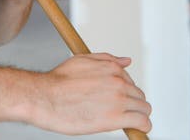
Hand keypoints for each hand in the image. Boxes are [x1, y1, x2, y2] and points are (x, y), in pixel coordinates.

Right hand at [32, 54, 151, 134]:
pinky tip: (138, 129)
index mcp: (111, 68)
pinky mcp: (116, 118)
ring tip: (131, 122)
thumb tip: (126, 60)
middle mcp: (118, 82)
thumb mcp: (82, 60)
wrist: (45, 98)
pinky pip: (142, 122)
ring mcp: (118, 100)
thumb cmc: (58, 81)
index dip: (124, 92)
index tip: (118, 100)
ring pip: (144, 109)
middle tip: (123, 113)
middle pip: (139, 95)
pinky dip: (143, 126)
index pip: (130, 81)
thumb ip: (108, 60)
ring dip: (140, 115)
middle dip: (133, 104)